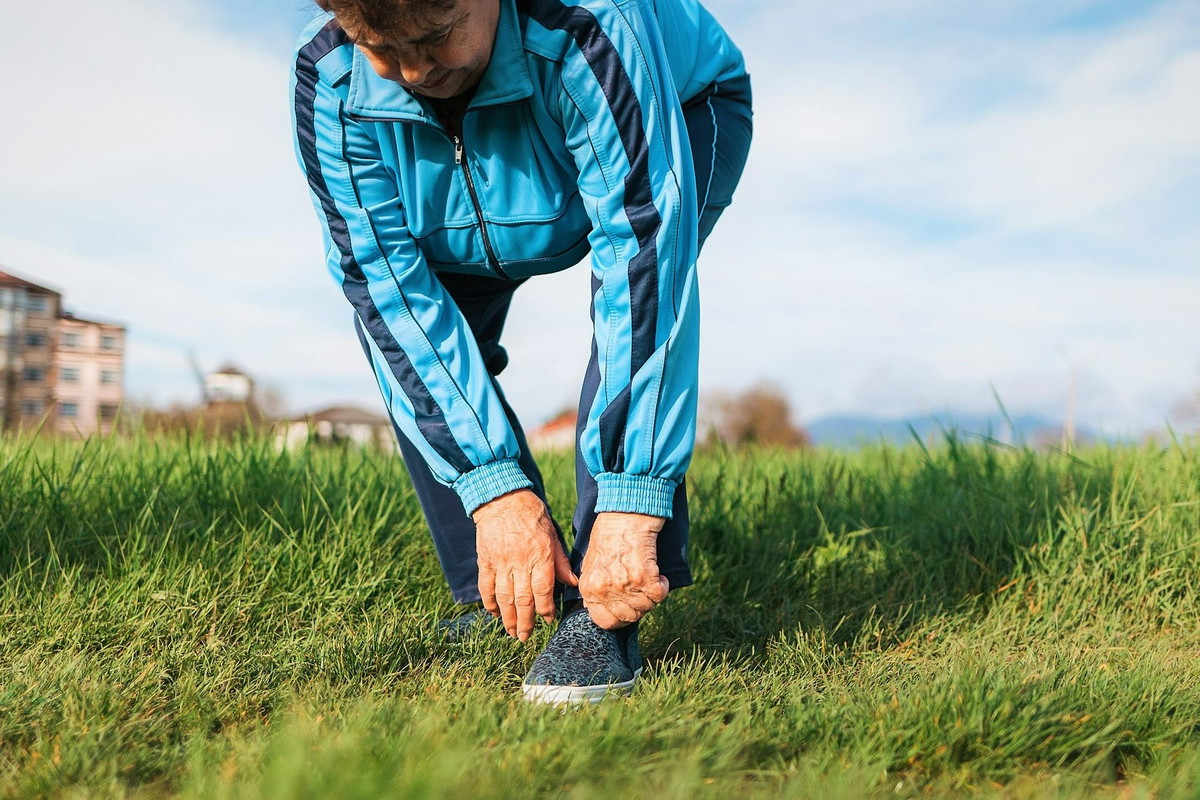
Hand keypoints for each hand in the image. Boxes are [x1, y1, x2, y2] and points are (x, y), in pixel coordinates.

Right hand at [473, 489, 577, 640]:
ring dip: (508, 617)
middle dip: (525, 622)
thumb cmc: (533, 516)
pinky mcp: (485, 560)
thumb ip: (561, 562)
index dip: (545, 609)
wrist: (503, 499)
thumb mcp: (553, 535)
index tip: (547, 620)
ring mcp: (501, 562)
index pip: (543, 590)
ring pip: (504, 597)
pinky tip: (494, 614)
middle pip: (523, 599)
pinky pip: (486, 586)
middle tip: (525, 637)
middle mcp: (520, 562)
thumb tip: (573, 583)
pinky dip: (489, 602)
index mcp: (540, 556)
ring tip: (511, 632)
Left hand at [579, 512, 668, 629]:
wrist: (625, 513)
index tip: (628, 608)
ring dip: (651, 596)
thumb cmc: (609, 533)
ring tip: (650, 579)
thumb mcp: (591, 562)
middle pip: (628, 618)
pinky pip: (659, 595)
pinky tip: (659, 574)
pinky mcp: (644, 577)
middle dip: (638, 607)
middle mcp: (605, 590)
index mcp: (589, 588)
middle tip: (642, 591)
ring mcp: (624, 585)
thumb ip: (595, 587)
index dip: (619, 617)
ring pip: (646, 608)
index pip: (604, 622)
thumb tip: (600, 606)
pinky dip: (663, 586)